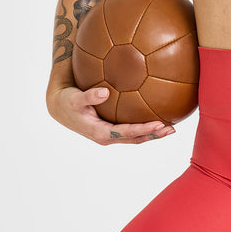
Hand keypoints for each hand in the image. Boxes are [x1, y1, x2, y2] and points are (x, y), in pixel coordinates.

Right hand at [47, 85, 175, 145]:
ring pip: (135, 136)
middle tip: (171, 129)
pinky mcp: (111, 127)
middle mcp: (107, 136)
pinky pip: (130, 129)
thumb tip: (104, 92)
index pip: (127, 133)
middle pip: (135, 138)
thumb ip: (89, 96)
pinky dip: (143, 126)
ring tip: (169, 127)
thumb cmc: (68, 101)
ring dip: (152, 133)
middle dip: (153, 135)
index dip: (143, 129)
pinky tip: (155, 115)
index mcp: (100, 133)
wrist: (59, 107)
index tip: (158, 124)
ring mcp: (110, 133)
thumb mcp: (75, 99)